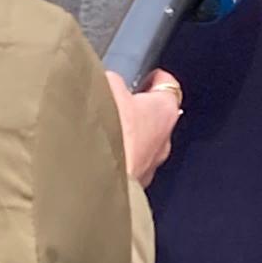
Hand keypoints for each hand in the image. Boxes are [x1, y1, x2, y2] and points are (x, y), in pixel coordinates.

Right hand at [106, 69, 182, 186]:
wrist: (93, 179)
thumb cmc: (109, 132)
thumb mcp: (107, 87)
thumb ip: (114, 81)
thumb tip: (110, 82)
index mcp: (165, 111)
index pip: (167, 85)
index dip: (154, 78)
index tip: (146, 75)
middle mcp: (165, 140)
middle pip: (155, 117)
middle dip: (137, 110)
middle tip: (116, 104)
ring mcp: (151, 167)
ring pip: (142, 144)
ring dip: (126, 138)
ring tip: (101, 132)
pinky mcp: (134, 187)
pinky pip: (127, 165)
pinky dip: (116, 159)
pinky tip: (95, 155)